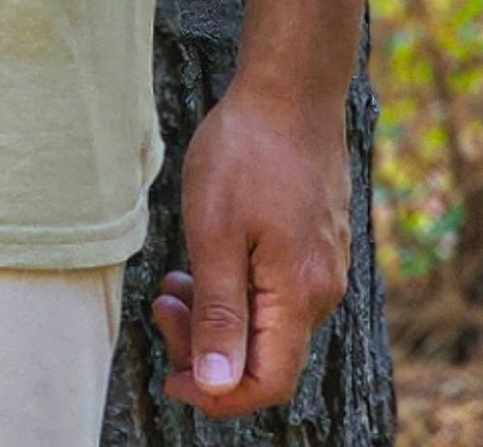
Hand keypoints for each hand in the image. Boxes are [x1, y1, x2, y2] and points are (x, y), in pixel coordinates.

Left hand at [151, 82, 351, 419]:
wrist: (291, 87)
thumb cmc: (247, 151)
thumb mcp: (214, 232)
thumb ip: (219, 313)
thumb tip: (218, 386)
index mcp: (299, 296)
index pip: (265, 385)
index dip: (216, 394)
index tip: (169, 375)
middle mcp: (321, 290)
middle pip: (265, 357)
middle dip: (206, 347)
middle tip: (160, 305)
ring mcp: (322, 265)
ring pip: (267, 322)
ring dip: (216, 314)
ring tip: (172, 280)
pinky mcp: (315, 242)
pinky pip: (275, 291)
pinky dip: (235, 288)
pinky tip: (204, 258)